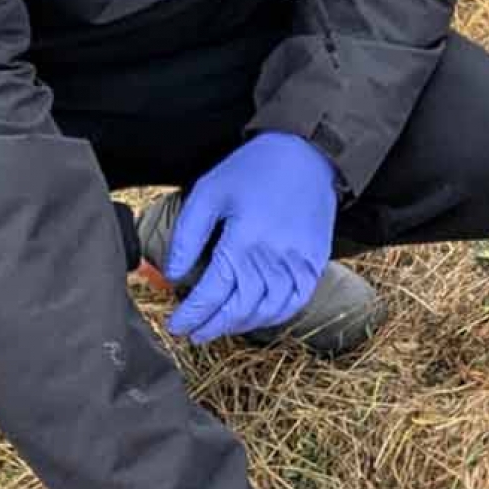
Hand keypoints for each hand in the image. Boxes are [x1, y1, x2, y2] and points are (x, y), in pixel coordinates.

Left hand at [166, 132, 337, 342]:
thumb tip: (173, 274)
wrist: (307, 154)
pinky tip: (257, 317)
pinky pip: (296, 301)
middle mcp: (274, 258)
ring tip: (220, 327)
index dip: (192, 314)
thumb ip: (188, 235)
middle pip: (239, 308)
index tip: (176, 325)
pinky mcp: (315, 263)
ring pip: (268, 310)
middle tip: (194, 334)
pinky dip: (276, 316)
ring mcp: (298, 264)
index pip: (213, 293)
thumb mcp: (209, 192)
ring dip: (241, 325)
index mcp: (244, 241)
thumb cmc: (253, 169)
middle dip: (212, 326)